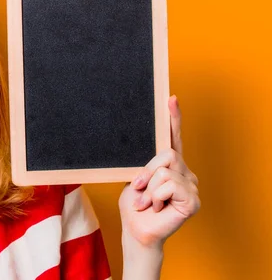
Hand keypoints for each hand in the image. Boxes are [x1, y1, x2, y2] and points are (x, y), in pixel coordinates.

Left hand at [118, 95, 200, 249]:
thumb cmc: (134, 205)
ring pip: (165, 170)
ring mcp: (190, 185)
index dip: (173, 118)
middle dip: (147, 171)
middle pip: (167, 153)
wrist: (135, 228)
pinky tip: (158, 208)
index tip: (171, 98)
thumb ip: (144, 163)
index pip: (173, 138)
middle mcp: (184, 171)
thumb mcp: (136, 177)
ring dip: (149, 188)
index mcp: (169, 165)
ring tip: (148, 202)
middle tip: (140, 189)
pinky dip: (155, 197)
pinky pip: (169, 185)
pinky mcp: (193, 200)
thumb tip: (141, 148)